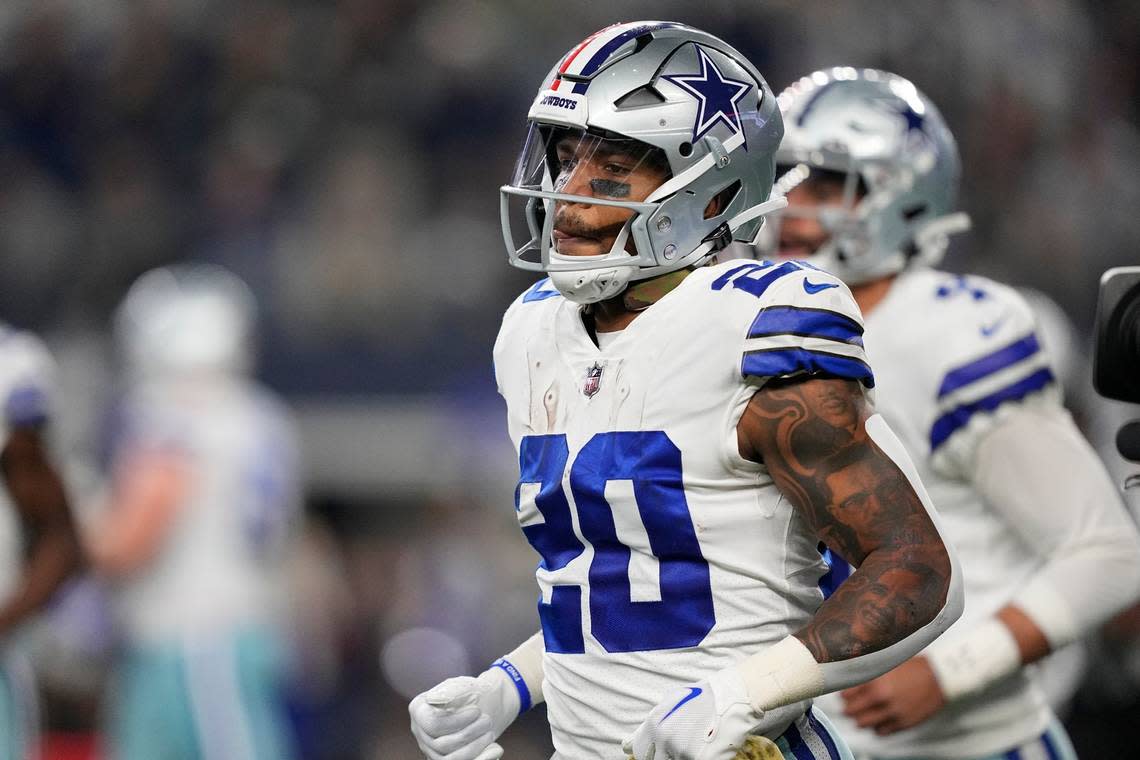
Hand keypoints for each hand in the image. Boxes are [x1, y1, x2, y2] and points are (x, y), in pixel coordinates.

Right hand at [409, 669, 518, 759]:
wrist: (485, 705)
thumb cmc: (473, 692)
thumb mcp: (464, 686)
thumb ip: (450, 691)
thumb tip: (433, 698)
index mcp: (419, 710)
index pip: (432, 724)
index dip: (457, 721)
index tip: (477, 711)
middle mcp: (420, 732)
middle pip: (442, 744)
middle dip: (470, 733)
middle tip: (487, 721)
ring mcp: (431, 749)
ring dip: (475, 748)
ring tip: (490, 733)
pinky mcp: (445, 759)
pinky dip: (481, 759)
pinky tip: (496, 749)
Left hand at [623, 668, 767, 759]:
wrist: (731, 698)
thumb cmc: (702, 697)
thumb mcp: (670, 703)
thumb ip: (652, 723)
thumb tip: (627, 745)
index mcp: (654, 724)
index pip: (639, 750)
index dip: (647, 752)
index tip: (653, 752)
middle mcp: (665, 740)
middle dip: (665, 755)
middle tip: (681, 744)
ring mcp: (682, 752)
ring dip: (682, 756)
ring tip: (697, 741)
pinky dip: (698, 757)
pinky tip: (706, 746)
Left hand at [840, 656, 945, 735]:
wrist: (939, 677)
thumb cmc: (913, 667)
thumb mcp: (887, 663)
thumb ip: (867, 671)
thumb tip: (848, 674)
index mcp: (875, 681)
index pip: (845, 695)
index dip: (844, 695)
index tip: (846, 694)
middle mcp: (881, 698)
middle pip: (850, 712)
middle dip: (849, 708)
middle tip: (852, 705)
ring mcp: (892, 713)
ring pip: (862, 724)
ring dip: (861, 718)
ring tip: (865, 712)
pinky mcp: (902, 723)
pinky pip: (880, 731)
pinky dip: (877, 726)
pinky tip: (881, 718)